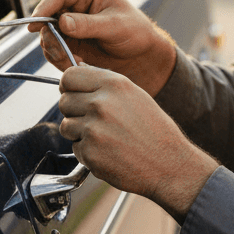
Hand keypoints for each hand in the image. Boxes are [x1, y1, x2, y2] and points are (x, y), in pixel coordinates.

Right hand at [29, 0, 176, 96]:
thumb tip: (62, 22)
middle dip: (50, 36)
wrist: (141, 56)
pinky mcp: (66, 40)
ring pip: (46, 35)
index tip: (35, 26)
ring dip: (56, 50)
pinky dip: (61, 59)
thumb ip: (89, 24)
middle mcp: (73, 2)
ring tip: (77, 61)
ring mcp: (67, 22)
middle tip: (62, 53)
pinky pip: (52, 50)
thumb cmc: (135, 32)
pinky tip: (79, 64)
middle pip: (46, 15)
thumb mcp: (116, 26)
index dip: (43, 9)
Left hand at [58, 64, 217, 222]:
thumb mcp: (134, 94)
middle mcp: (101, 103)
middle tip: (94, 121)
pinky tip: (108, 152)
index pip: (69, 76)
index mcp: (113, 84)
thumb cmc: (154, 130)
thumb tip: (77, 68)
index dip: (68, 86)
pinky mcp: (90, 153)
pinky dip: (87, 152)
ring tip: (105, 137)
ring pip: (66, 126)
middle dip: (74, 112)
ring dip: (79, 133)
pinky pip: (75, 148)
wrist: (169, 165)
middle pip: (64, 101)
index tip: (73, 93)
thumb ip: (103, 81)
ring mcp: (93, 129)